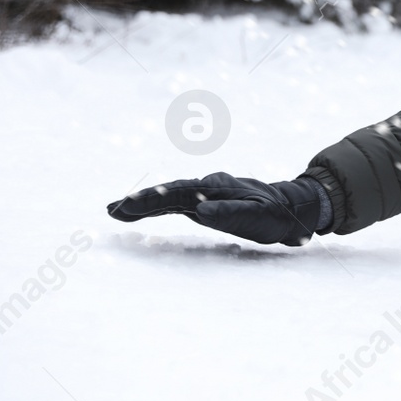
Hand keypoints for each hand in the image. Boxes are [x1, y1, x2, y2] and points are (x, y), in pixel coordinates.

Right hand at [106, 172, 328, 245]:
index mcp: (218, 187)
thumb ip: (231, 211)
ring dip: (141, 205)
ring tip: (113, 211)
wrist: (288, 207)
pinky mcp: (200, 205)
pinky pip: (172, 205)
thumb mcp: (257, 214)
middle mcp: (206, 187)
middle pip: (169, 192)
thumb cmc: (273, 213)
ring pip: (167, 198)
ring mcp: (202, 195)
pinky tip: (132, 214)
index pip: (182, 191)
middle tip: (114, 209)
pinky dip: (152, 209)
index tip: (135, 202)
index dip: (158, 197)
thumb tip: (202, 209)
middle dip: (141, 200)